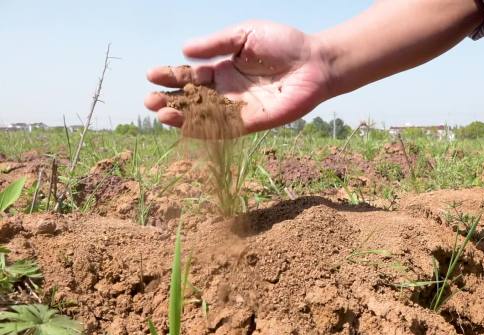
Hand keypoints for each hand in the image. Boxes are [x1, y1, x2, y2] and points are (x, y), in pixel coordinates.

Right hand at [145, 21, 331, 133]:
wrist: (314, 62)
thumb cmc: (283, 44)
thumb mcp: (244, 35)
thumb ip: (216, 44)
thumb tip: (185, 51)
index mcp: (224, 69)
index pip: (191, 76)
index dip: (172, 76)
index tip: (152, 75)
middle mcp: (228, 90)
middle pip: (193, 99)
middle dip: (170, 99)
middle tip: (149, 101)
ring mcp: (239, 108)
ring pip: (204, 116)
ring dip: (182, 117)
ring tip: (161, 114)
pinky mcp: (252, 122)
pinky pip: (225, 129)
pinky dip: (205, 130)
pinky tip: (187, 128)